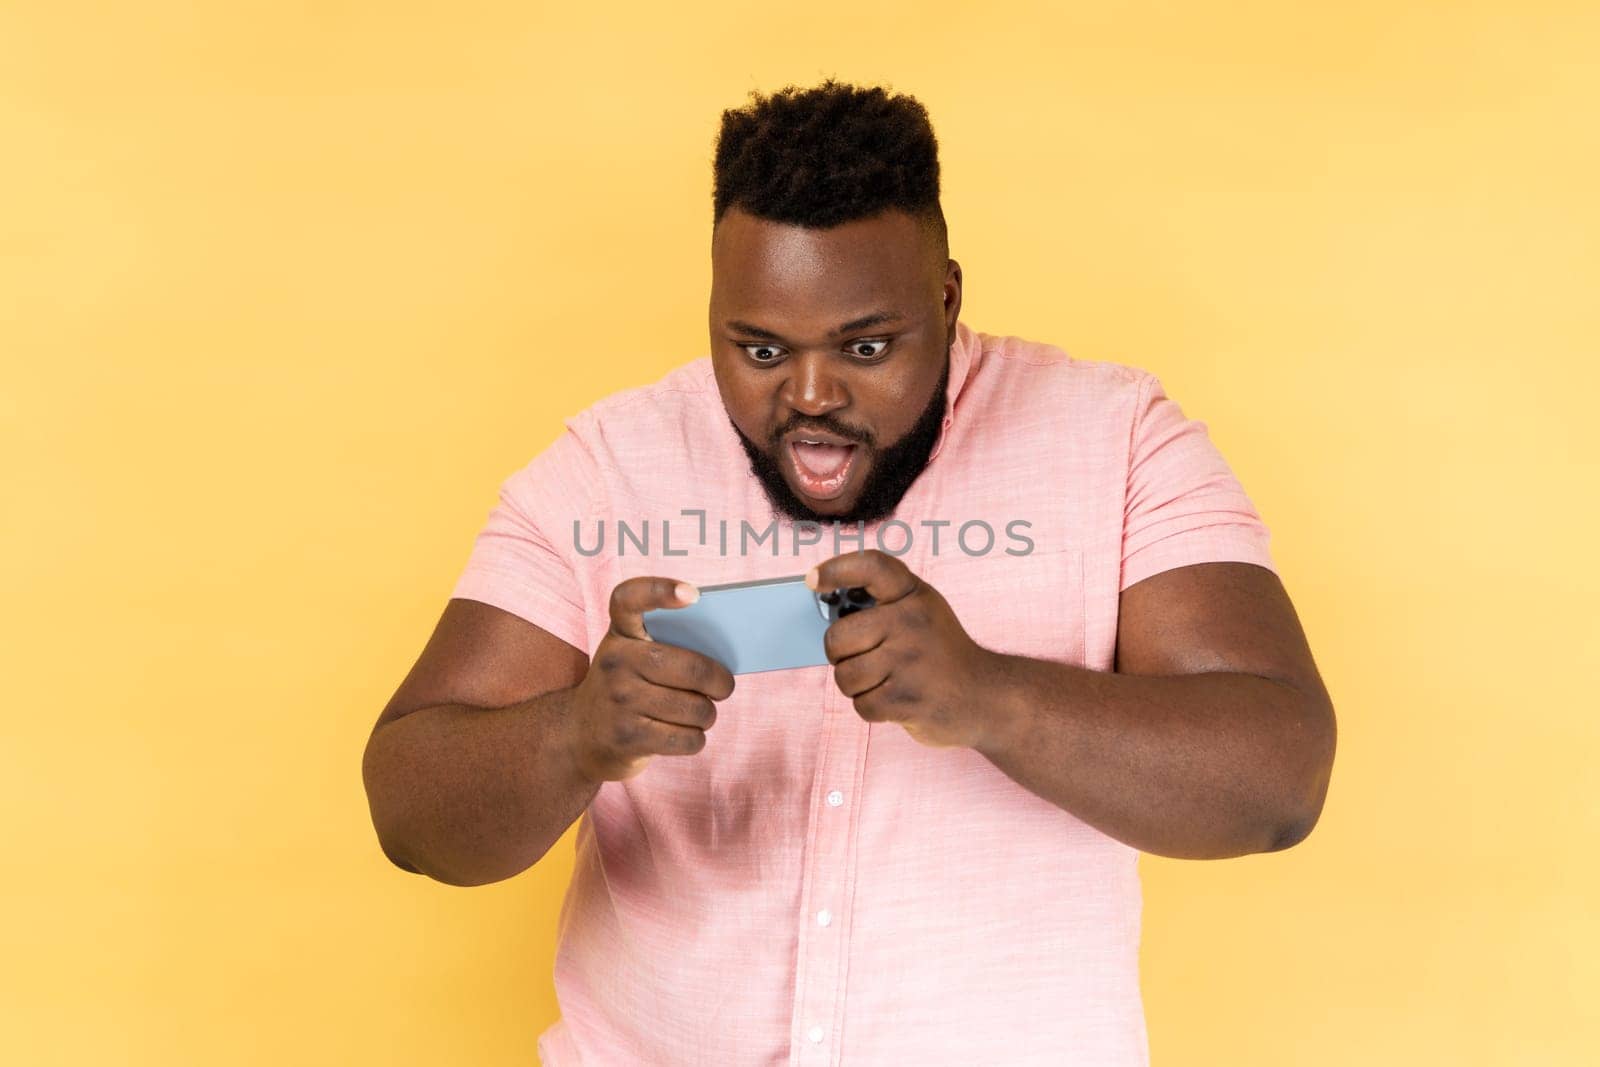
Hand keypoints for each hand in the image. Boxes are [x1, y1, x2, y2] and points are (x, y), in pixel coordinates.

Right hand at [567, 576, 735, 782]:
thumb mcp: (633, 656)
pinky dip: (696, 739)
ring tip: (698, 713)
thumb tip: (725, 659)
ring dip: (707, 715)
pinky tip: (685, 733)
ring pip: (696, 708)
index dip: (660, 590)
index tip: (693, 593)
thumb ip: (668, 645)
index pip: (630, 598)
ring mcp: (618, 699)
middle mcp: (615, 661)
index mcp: (620, 633)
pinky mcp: (627, 737)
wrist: (580, 735)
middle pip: (692, 668)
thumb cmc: (627, 687)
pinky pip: (687, 738)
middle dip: (720, 683)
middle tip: (723, 687)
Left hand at [807, 549, 1006, 749]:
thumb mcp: (921, 613)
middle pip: (838, 637)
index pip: (872, 566)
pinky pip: (861, 705)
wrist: (987, 697)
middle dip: (841, 654)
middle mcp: (912, 621)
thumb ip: (883, 604)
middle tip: (866, 657)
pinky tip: (897, 700)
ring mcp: (910, 661)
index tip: (813, 581)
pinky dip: (873, 708)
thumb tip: (825, 603)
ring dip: (858, 686)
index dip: (837, 569)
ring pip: (845, 675)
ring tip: (887, 681)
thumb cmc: (940, 654)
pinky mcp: (907, 698)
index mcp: (914, 595)